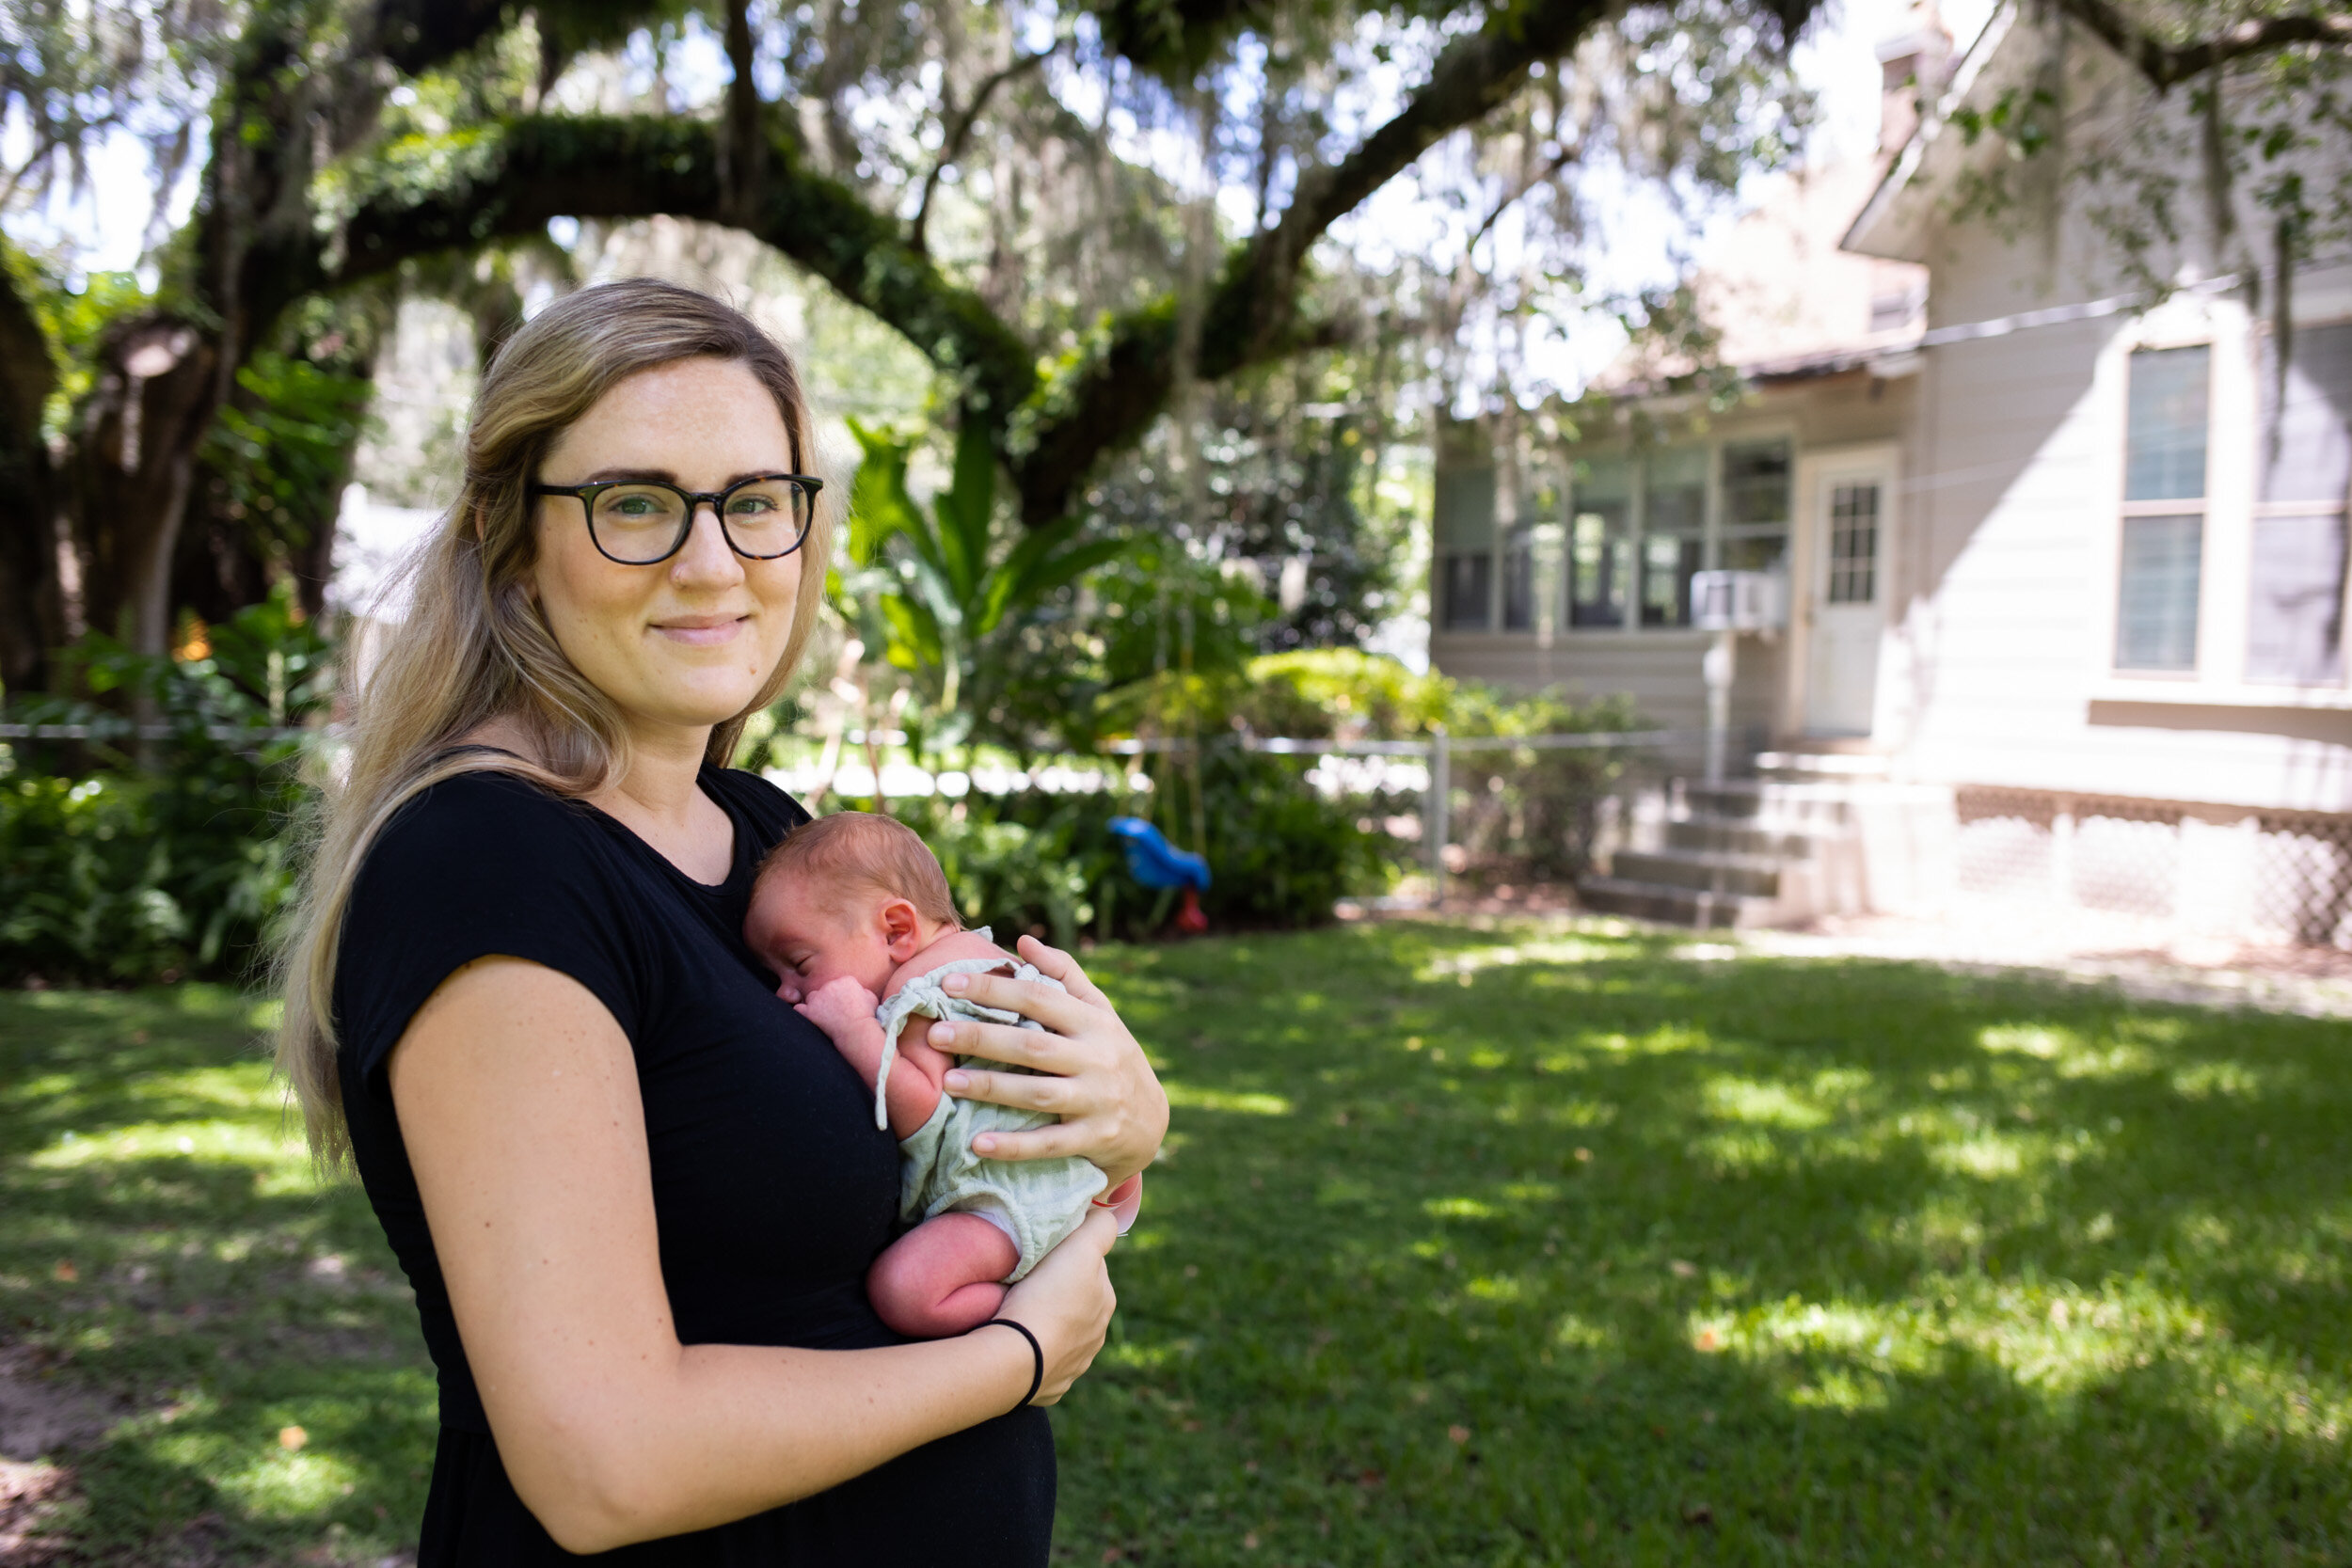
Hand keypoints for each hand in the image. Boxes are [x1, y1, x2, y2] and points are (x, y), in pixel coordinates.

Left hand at [794, 974, 879, 1040]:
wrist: (857, 1032)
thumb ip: (862, 990)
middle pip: (825, 989)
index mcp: (847, 980)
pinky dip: (803, 1012)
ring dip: (816, 1004)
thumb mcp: (871, 999)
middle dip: (829, 998)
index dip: (841, 993)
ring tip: (825, 1016)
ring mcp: (818, 997)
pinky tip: (809, 1017)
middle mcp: (831, 985)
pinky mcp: (810, 1010)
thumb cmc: (866, 1017)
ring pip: (812, 997)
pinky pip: (799, 1008)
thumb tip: (858, 990)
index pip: (840, 983)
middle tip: (835, 1011)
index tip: (844, 1003)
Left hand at [926, 936, 1168, 1185]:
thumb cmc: (1112, 1056)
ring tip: (948, 1081)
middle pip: (1033, 1045)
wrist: (1151, 1121)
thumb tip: (1023, 941)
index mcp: (1094, 1022)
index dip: (994, 989)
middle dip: (982, 1037)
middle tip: (935, 1033)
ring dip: (991, 1087)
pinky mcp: (1093, 1139)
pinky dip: (1014, 1145)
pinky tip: (978, 1144)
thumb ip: (1064, 974)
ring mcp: (1097, 1101)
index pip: (1039, 998)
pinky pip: (1049, 1144)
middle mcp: (1097, 1058)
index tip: (948, 983)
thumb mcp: (1099, 1012)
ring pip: (1038, 1093)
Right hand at [996, 1206, 1117, 1404]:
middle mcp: (1096, 1335)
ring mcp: (1073, 1365)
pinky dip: (1032, 1350)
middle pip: (1076, 1300)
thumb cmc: (1048, 1298)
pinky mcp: (1049, 1386)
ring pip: (1059, 1332)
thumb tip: (1104, 1215)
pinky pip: (1041, 1360)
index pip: (1091, 1267)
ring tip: (1018, 1312)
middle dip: (1058, 1291)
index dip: (1070, 1257)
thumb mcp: (1080, 1250)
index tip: (1047, 1256)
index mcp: (1105, 1301)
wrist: (1016, 1359)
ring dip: (1045, 1322)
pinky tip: (1016, 1342)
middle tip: (1027, 1282)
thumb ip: (1100, 1228)